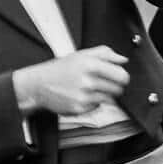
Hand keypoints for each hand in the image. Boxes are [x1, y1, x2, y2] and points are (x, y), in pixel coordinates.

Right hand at [12, 46, 129, 116]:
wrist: (39, 85)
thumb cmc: (61, 69)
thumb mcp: (81, 54)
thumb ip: (105, 53)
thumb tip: (123, 59)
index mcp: (91, 65)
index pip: (121, 75)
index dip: (123, 77)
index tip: (119, 77)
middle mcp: (88, 82)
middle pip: (118, 89)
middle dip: (114, 86)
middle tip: (104, 82)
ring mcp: (84, 97)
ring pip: (109, 99)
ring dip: (104, 94)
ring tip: (91, 88)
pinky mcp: (79, 109)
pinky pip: (97, 107)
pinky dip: (93, 102)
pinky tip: (83, 95)